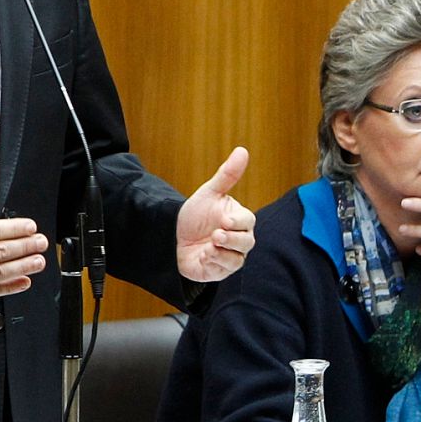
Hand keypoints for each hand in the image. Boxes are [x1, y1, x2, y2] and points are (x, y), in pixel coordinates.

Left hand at [176, 147, 256, 281]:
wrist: (172, 237)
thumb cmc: (194, 215)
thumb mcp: (209, 193)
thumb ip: (227, 175)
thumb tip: (242, 150)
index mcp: (239, 220)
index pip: (248, 221)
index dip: (238, 221)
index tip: (224, 220)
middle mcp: (239, 239)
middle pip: (246, 242)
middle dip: (231, 239)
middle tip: (215, 235)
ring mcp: (231, 256)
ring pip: (237, 258)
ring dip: (221, 252)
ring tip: (207, 247)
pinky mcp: (220, 270)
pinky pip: (224, 269)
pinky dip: (214, 263)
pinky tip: (203, 256)